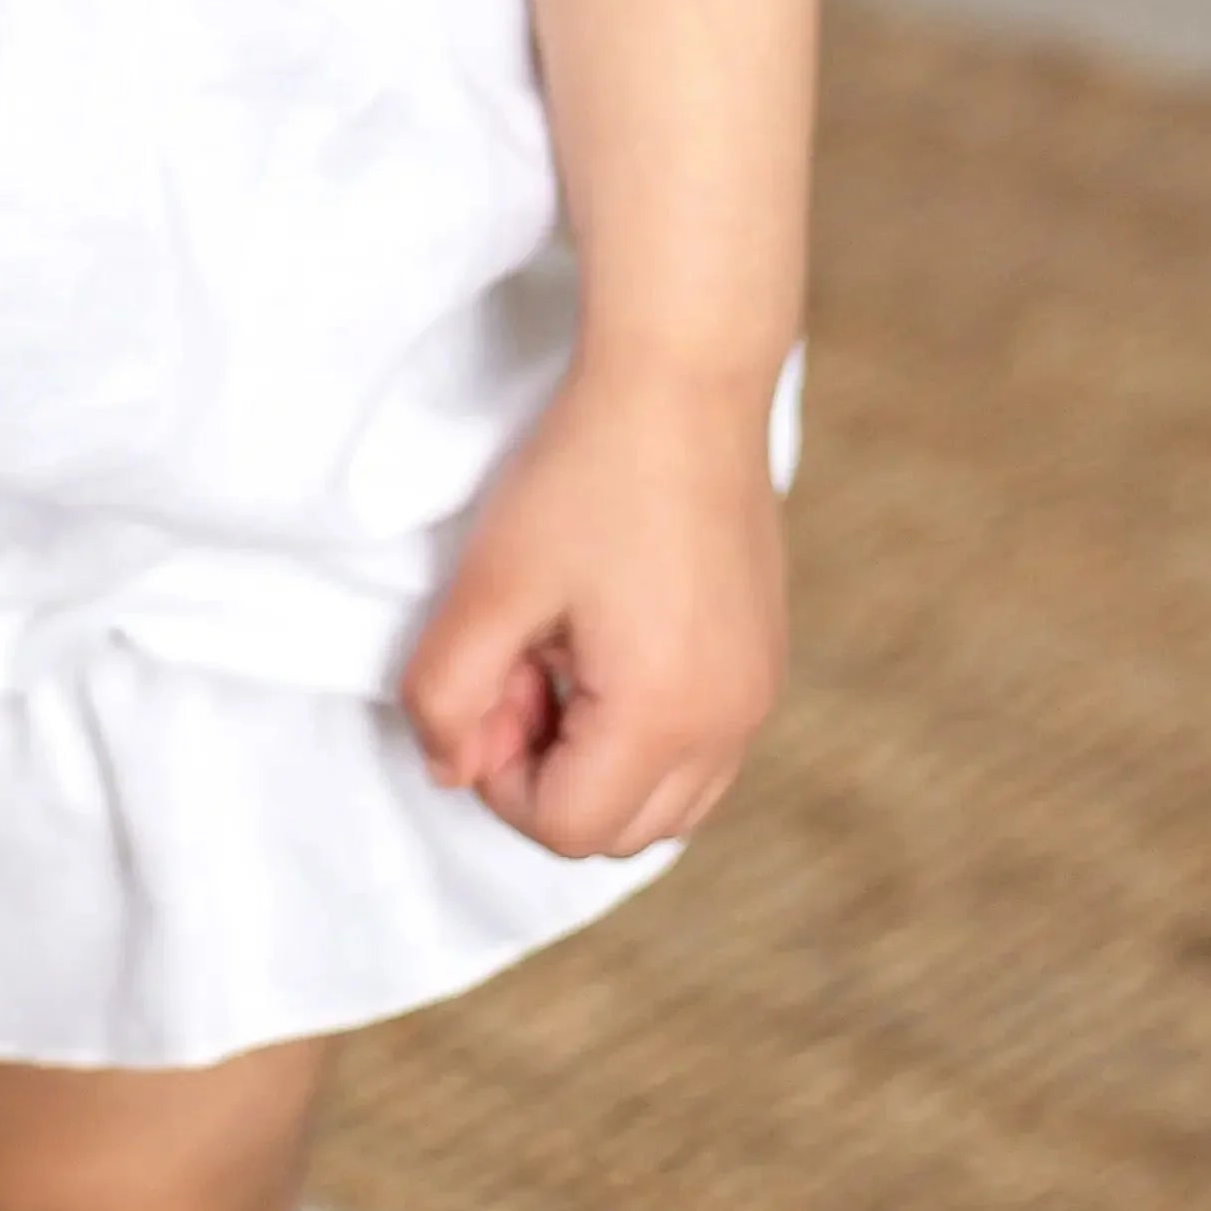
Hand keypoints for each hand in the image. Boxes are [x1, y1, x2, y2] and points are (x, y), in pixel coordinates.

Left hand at [399, 353, 788, 862]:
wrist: (684, 379)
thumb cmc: (584, 476)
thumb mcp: (490, 583)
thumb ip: (446, 694)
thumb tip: (450, 768)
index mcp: (666, 717)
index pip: (564, 828)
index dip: (499, 771)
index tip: (494, 673)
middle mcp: (730, 724)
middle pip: (618, 832)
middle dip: (548, 772)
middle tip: (523, 661)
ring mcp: (758, 693)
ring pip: (666, 801)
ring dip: (598, 757)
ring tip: (566, 648)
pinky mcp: (764, 660)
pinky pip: (701, 748)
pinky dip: (643, 728)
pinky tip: (610, 631)